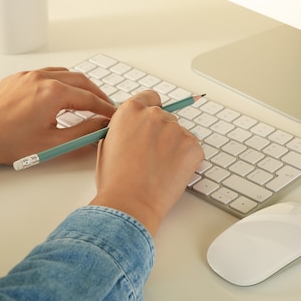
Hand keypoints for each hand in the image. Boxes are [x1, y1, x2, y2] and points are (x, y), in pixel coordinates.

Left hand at [0, 68, 116, 169]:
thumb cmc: (7, 142)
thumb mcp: (53, 144)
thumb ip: (83, 133)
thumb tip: (101, 126)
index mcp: (53, 93)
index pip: (90, 99)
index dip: (105, 109)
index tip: (113, 116)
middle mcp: (42, 78)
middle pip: (81, 81)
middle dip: (96, 94)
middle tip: (105, 107)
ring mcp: (28, 76)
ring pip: (64, 74)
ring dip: (79, 85)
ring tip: (87, 99)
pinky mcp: (17, 78)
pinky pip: (46, 74)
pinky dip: (60, 82)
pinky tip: (61, 95)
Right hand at [90, 90, 202, 235]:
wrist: (130, 203)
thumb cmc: (115, 180)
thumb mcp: (108, 144)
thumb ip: (123, 128)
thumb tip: (133, 128)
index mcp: (131, 111)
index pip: (150, 97)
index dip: (151, 109)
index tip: (153, 121)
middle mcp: (155, 115)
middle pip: (166, 117)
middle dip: (162, 132)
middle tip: (153, 155)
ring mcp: (176, 129)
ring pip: (179, 134)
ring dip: (174, 146)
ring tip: (160, 169)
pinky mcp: (192, 146)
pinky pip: (192, 148)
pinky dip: (186, 159)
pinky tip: (171, 173)